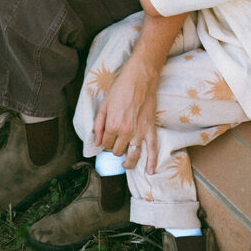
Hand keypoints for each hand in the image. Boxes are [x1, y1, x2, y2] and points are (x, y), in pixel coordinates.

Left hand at [93, 54, 158, 174]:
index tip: (106, 140)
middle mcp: (126, 132)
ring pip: (132, 155)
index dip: (105, 144)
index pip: (106, 144)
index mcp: (112, 126)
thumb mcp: (104, 105)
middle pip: (118, 151)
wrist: (139, 79)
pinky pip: (152, 150)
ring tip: (125, 164)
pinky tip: (150, 171)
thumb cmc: (120, 89)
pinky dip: (152, 162)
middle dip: (114, 150)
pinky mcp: (151, 130)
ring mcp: (139, 133)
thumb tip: (97, 142)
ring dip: (128, 162)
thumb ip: (99, 125)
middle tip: (115, 144)